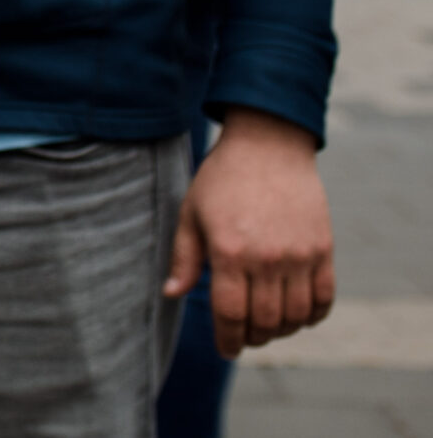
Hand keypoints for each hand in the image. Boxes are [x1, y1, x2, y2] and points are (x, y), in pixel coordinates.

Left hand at [166, 109, 334, 356]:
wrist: (267, 146)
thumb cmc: (221, 179)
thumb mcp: (191, 213)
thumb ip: (184, 258)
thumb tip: (171, 294)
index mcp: (229, 251)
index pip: (231, 314)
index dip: (228, 340)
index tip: (226, 350)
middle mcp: (267, 258)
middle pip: (265, 321)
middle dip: (252, 337)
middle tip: (244, 337)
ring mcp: (299, 255)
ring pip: (295, 316)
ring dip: (282, 330)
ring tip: (268, 327)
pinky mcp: (323, 249)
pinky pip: (324, 298)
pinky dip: (313, 316)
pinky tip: (298, 315)